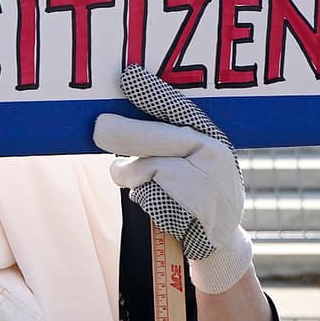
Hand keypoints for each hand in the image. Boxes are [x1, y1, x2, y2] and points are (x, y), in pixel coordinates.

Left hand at [92, 65, 252, 294]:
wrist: (220, 244)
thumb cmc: (195, 193)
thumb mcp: (191, 161)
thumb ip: (163, 139)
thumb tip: (112, 121)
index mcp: (211, 135)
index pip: (177, 108)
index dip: (152, 92)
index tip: (127, 76)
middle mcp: (214, 154)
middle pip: (155, 137)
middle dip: (122, 134)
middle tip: (99, 129)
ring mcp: (207, 183)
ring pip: (145, 169)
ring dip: (132, 178)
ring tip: (147, 188)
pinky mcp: (194, 210)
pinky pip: (148, 196)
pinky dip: (145, 201)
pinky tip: (164, 211)